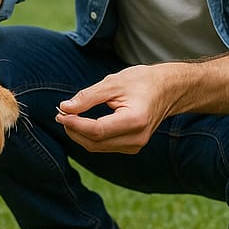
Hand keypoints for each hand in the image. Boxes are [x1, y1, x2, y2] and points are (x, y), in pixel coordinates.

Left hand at [55, 65, 171, 153]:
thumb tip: (64, 107)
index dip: (75, 123)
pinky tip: (83, 123)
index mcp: (135, 121)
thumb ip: (88, 97)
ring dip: (79, 134)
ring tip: (69, 116)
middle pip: (95, 142)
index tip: (60, 112)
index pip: (97, 130)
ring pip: (97, 147)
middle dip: (74, 130)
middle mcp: (136, 138)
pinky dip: (90, 136)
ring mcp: (135, 145)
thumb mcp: (113, 83)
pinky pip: (104, 146)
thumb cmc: (142, 82)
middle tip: (61, 113)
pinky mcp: (132, 147)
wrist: (167, 90)